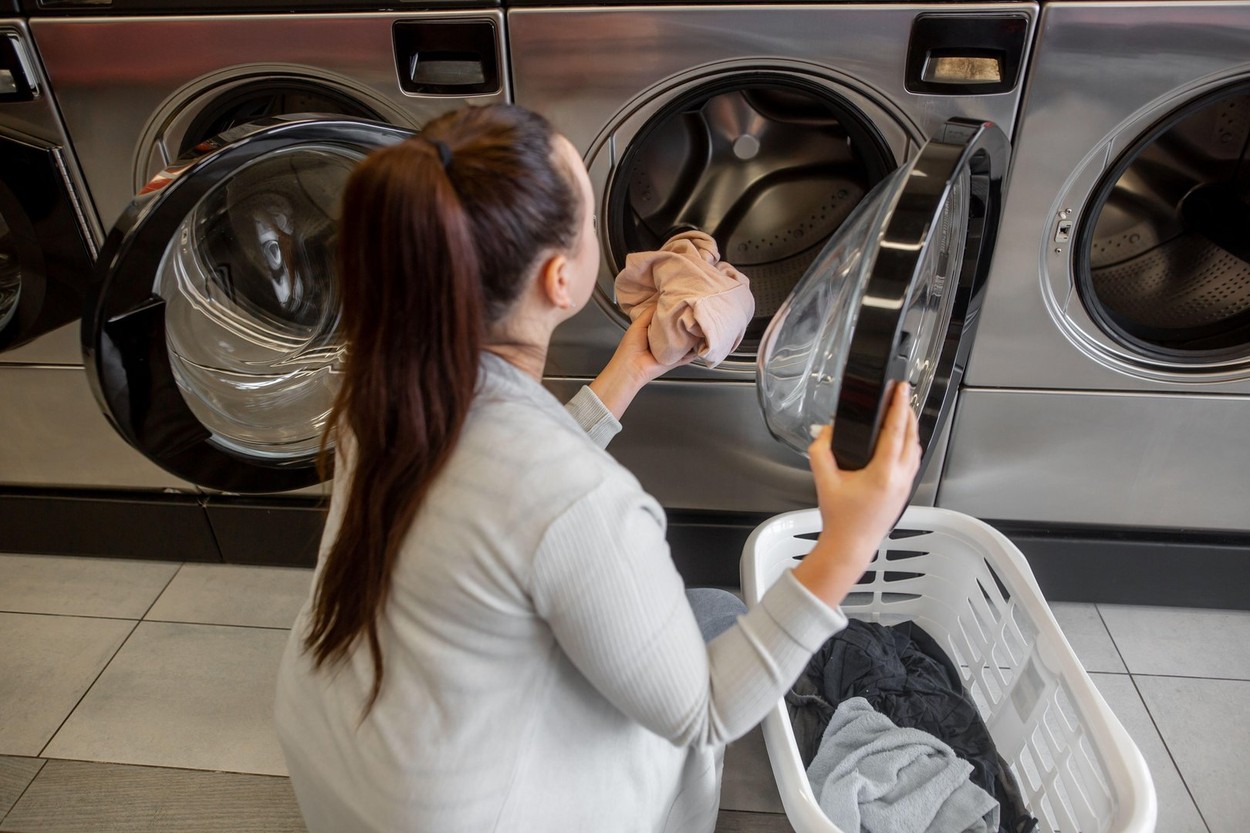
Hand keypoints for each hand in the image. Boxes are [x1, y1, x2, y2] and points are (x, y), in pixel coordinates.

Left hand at [589, 307, 693, 418]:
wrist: (631, 368)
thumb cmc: (631, 346)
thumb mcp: (640, 322)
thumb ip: (651, 311)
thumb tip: (663, 299)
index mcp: (653, 328)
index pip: (666, 316)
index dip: (673, 309)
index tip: (682, 299)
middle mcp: (663, 338)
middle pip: (677, 327)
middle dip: (684, 320)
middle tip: (693, 309)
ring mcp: (670, 349)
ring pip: (685, 340)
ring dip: (691, 334)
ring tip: (699, 323)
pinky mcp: (676, 359)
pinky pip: (689, 355)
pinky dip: (695, 350)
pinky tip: (702, 341)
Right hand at [793, 381, 921, 606]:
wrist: (850, 546)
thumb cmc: (841, 520)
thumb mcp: (824, 480)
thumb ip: (821, 451)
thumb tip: (826, 431)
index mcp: (883, 473)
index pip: (896, 431)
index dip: (899, 406)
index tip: (901, 390)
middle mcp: (900, 478)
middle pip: (911, 436)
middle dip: (907, 412)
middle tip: (901, 395)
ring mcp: (905, 486)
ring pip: (916, 448)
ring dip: (910, 428)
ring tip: (901, 413)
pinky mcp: (904, 492)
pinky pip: (913, 460)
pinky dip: (909, 444)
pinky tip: (900, 440)